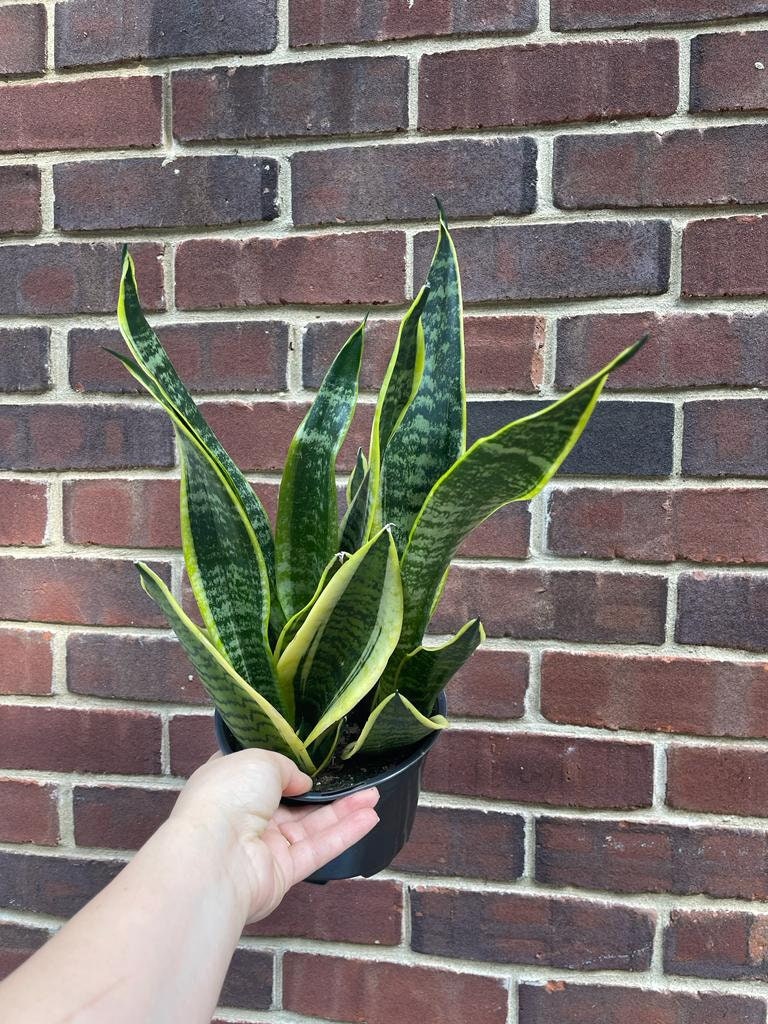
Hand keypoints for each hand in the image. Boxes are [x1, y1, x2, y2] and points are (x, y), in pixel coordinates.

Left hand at [169, 749, 379, 922]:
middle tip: (358, 778)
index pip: (259, 772)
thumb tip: (302, 782)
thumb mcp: (259, 760)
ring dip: (344, 811)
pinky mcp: (282, 872)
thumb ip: (286, 767)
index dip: (284, 764)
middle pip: (293, 802)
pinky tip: (369, 818)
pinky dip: (344, 834)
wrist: (214, 857)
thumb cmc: (227, 797)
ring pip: (311, 826)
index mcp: (230, 784)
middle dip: (326, 791)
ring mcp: (265, 846)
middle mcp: (246, 815)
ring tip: (376, 795)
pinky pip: (317, 849)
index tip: (313, 754)